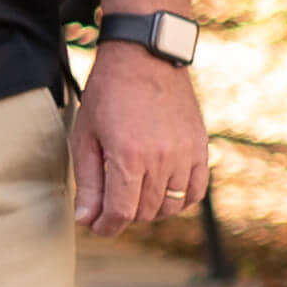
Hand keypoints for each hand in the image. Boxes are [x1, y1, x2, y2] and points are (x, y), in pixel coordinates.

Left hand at [73, 42, 206, 235]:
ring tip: (131, 196)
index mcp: (129, 157)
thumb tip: (87, 220)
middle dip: (123, 216)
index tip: (96, 227)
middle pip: (145, 212)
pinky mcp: (201, 148)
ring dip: (149, 210)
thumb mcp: (85, 137)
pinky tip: (161, 193)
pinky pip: (195, 192)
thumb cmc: (107, 96)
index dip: (106, 227)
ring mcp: (186, 155)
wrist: (144, 59)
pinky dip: (179, 200)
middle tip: (107, 206)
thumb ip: (88, 182)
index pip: (121, 212)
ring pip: (170, 206)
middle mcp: (162, 160)